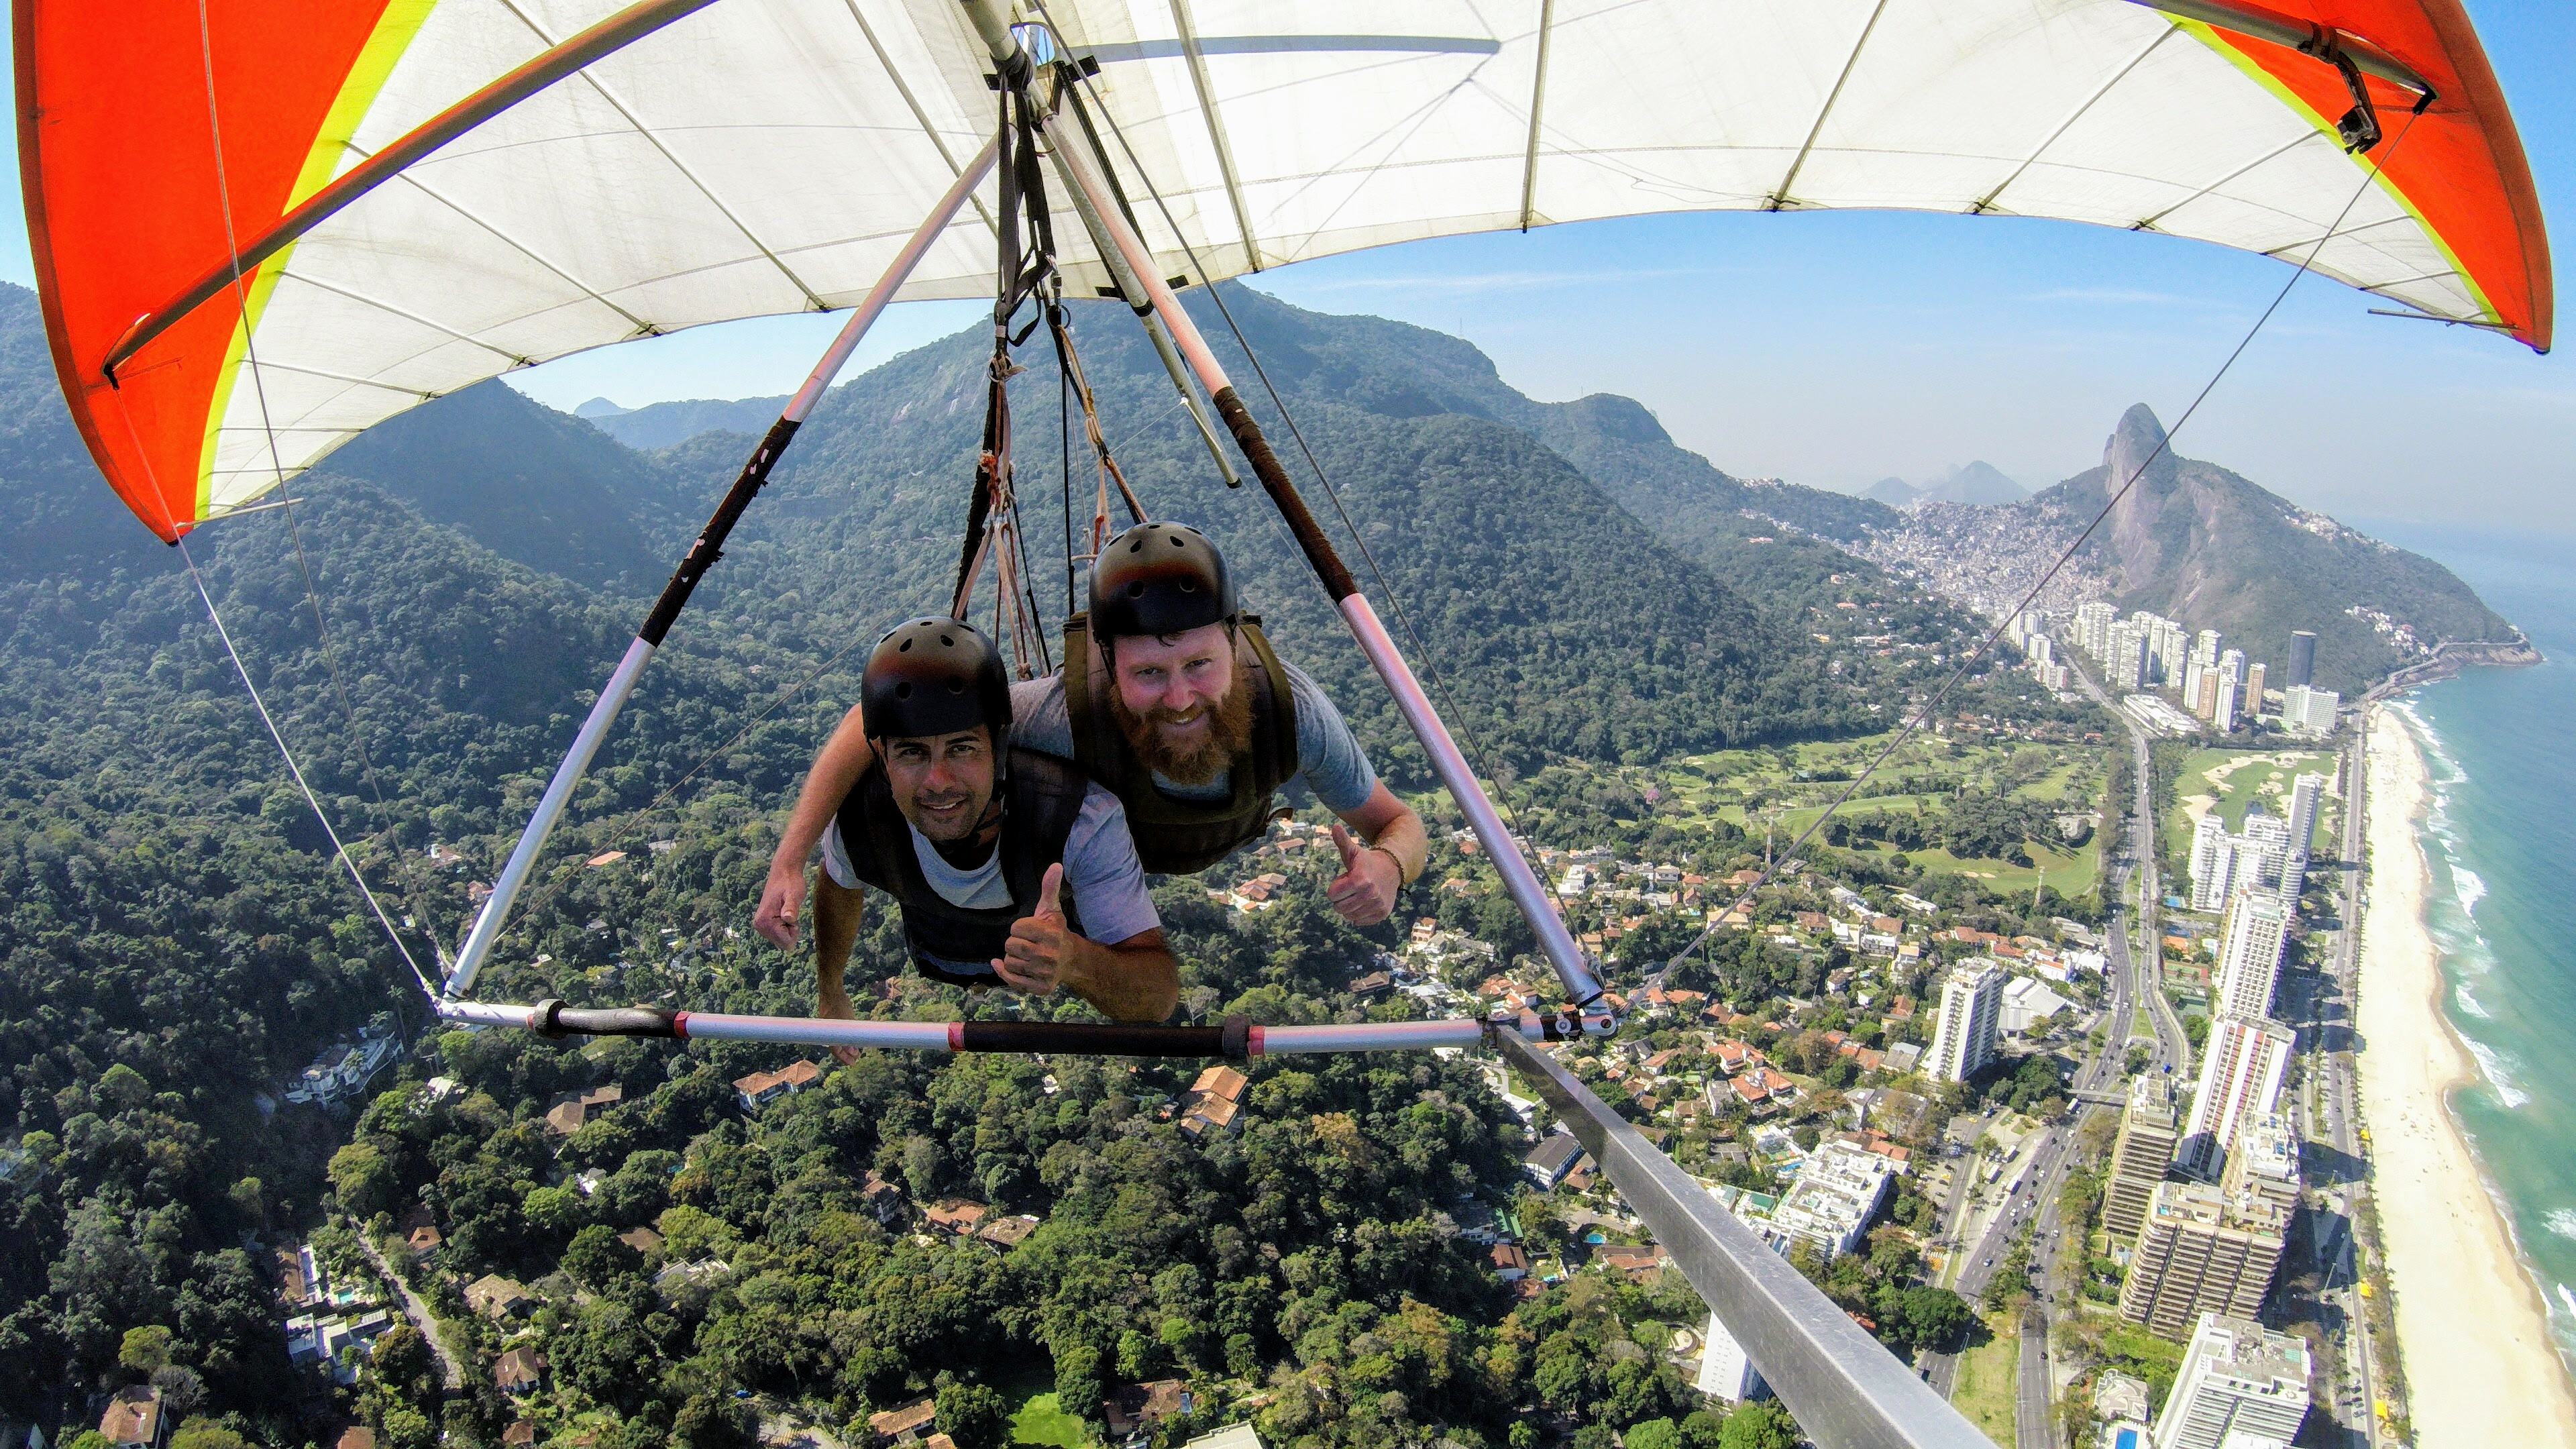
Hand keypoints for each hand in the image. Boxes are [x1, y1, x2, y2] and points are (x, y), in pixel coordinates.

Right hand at [754, 861, 805, 948]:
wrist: (783, 873)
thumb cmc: (790, 883)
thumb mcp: (794, 894)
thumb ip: (791, 907)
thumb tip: (788, 918)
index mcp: (764, 921)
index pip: (785, 942)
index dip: (794, 930)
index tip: (791, 914)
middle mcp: (759, 925)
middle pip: (782, 943)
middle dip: (790, 930)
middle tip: (789, 912)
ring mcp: (760, 925)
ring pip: (781, 939)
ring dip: (787, 927)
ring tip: (786, 910)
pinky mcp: (763, 924)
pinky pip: (778, 934)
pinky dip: (784, 926)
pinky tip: (783, 912)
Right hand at [816, 976, 858, 1065]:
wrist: (832, 991)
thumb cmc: (839, 1005)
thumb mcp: (848, 1021)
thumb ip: (851, 1034)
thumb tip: (855, 1049)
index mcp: (829, 1034)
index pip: (836, 1051)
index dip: (844, 1058)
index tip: (853, 1063)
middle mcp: (828, 1032)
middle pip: (837, 1047)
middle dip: (847, 1053)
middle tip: (857, 1057)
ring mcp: (830, 1027)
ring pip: (838, 1040)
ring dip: (848, 1045)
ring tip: (857, 1050)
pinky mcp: (833, 1020)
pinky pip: (839, 1033)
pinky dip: (846, 1037)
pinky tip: (853, 1038)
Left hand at [995, 863, 1070, 995]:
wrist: (1071, 961)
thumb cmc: (1056, 933)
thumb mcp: (1052, 910)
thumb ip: (1050, 888)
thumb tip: (1056, 865)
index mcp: (1051, 934)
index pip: (1015, 928)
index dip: (1020, 927)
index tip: (1030, 930)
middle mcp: (1048, 955)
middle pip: (1010, 946)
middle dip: (1015, 943)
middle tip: (1027, 943)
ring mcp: (1043, 973)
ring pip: (1008, 962)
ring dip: (1012, 958)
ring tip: (1026, 956)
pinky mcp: (1039, 988)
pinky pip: (1010, 979)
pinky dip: (1004, 972)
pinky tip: (1003, 965)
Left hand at [1326, 823, 1398, 925]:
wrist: (1392, 868)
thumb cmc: (1366, 861)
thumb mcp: (1353, 851)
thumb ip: (1342, 841)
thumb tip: (1335, 826)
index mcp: (1359, 880)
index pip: (1331, 895)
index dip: (1336, 887)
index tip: (1346, 879)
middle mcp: (1369, 894)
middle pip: (1339, 908)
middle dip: (1342, 898)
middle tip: (1352, 887)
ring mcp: (1377, 905)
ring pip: (1348, 916)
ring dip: (1350, 906)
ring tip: (1359, 893)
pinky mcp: (1382, 913)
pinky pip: (1359, 921)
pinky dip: (1359, 914)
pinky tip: (1365, 902)